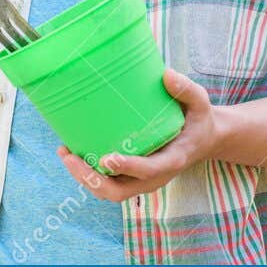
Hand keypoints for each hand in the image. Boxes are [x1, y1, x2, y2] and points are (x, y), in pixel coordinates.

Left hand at [57, 69, 220, 201]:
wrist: (202, 139)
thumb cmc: (197, 119)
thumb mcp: (199, 102)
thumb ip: (185, 90)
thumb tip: (165, 75)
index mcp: (172, 160)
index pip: (150, 171)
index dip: (129, 167)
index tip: (108, 158)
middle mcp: (154, 177)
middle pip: (119, 192)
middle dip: (91, 179)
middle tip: (70, 156)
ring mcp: (141, 181)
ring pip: (108, 191)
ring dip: (84, 177)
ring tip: (64, 152)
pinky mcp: (131, 177)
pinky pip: (107, 182)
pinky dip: (88, 173)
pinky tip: (71, 152)